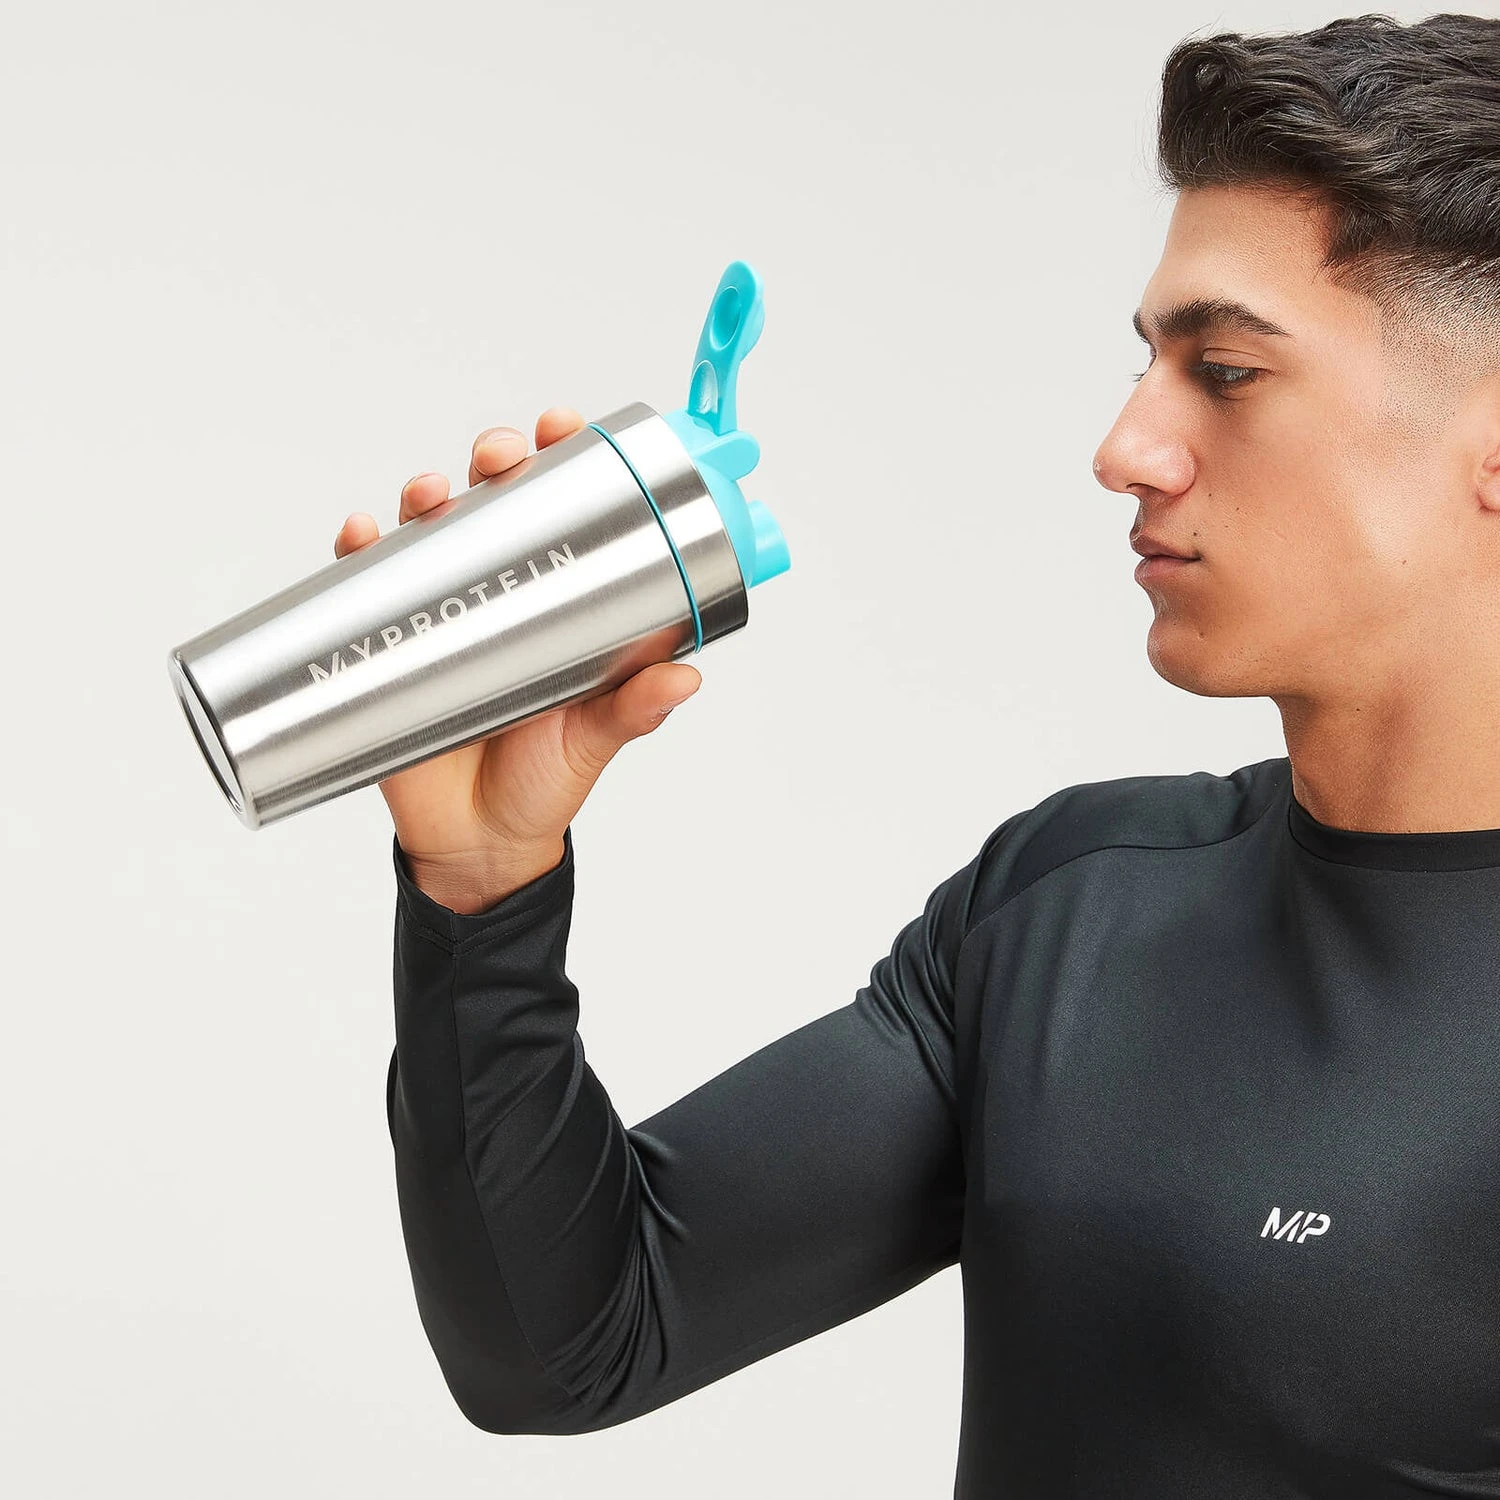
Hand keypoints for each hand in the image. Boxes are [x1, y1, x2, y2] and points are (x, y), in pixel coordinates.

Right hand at [334, 406, 701, 912]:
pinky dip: (359, 553)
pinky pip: (367, 587)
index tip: (565, 430)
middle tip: (499, 456)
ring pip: (431, 531)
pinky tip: (361, 537)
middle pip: (496, 503)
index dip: (566, 462)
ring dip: (427, 496)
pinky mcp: (393, 646)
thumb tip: (686, 677)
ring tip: (431, 494)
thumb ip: (635, 709)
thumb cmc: (544, 784)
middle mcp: (502, 596)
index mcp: (560, 606)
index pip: (567, 514)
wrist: (475, 845)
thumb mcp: (594, 740)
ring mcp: (445, 615)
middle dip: (496, 461)